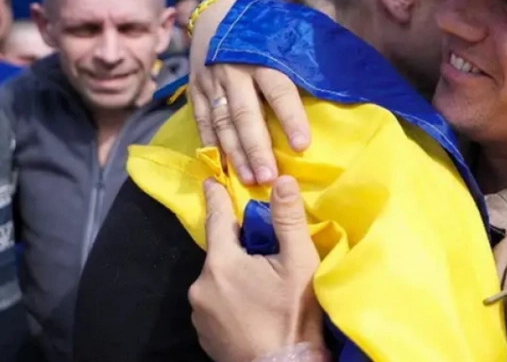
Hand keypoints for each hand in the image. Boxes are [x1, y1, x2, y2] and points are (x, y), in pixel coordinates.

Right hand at [188, 0, 310, 184]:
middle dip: (257, 147)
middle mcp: (234, 69)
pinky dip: (211, 145)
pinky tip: (222, 168)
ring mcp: (211, 80)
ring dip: (235, 153)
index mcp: (262, 54)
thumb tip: (348, 70)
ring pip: (222, 122)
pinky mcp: (196, 89)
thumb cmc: (266, 22)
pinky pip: (202, 121)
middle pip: (245, 113)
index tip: (303, 145)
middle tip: (270, 178)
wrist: (218, 6)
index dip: (291, 118)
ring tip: (250, 180)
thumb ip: (310, 49)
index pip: (279, 90)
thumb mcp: (288, 27)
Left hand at [189, 176, 324, 361]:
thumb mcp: (298, 263)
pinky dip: (231, 298)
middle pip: (220, 252)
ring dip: (234, 275)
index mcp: (221, 263)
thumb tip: (282, 180)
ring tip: (262, 284)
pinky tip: (252, 307)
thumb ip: (288, 220)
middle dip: (238, 246)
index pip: (216, 219)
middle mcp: (200, 285)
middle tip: (263, 249)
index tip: (210, 180)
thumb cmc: (292, 315)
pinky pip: (215, 303)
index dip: (216, 197)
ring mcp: (199, 313)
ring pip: (217, 279)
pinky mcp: (204, 334)